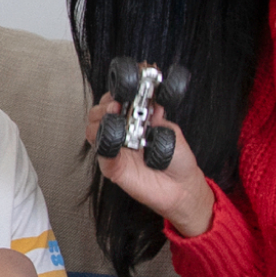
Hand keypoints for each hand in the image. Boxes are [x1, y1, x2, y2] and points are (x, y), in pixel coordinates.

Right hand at [86, 97, 215, 236]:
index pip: (115, 101)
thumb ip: (157, 115)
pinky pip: (102, 154)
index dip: (116, 93)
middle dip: (105, 105)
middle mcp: (121, 134)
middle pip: (98, 113)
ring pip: (92, 130)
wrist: (183, 187)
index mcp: (133, 121)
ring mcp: (115, 150)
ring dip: (101, 121)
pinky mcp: (113, 168)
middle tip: (118, 105)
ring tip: (115, 118)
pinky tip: (115, 140)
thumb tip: (149, 101)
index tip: (124, 89)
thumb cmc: (177, 160)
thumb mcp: (170, 130)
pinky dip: (106, 144)